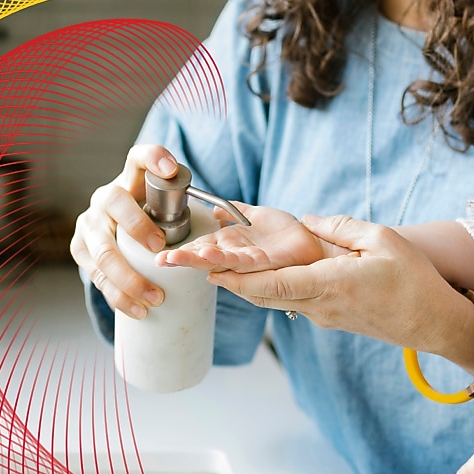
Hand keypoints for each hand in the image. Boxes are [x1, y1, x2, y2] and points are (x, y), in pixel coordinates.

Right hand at [70, 144, 176, 318]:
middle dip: (138, 228)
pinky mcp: (80, 249)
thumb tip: (223, 219)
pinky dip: (117, 296)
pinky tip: (137, 310)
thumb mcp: (164, 203)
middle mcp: (105, 196)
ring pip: (103, 251)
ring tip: (155, 298)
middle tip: (161, 250)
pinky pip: (96, 275)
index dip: (154, 159)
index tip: (172, 170)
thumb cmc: (149, 216)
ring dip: (128, 278)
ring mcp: (89, 223)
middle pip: (116, 204)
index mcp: (129, 179)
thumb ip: (185, 203)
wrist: (113, 228)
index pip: (140, 158)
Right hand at [161, 204, 343, 272]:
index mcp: (231, 245)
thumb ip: (233, 211)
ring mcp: (249, 262)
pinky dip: (224, 260)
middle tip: (161, 260)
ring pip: (218, 262)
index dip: (183, 250)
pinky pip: (241, 262)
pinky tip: (210, 258)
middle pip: (204, 258)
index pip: (201, 248)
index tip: (161, 254)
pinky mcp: (264, 264)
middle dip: (183, 259)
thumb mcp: (254, 214)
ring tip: (175, 260)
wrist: (312, 240)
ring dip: (196, 261)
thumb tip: (213, 209)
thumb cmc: (286, 232)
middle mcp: (236, 256)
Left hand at [206, 214, 460, 347]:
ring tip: (218, 267)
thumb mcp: (383, 240)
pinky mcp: (331, 319)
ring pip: (275, 300)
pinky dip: (270, 288)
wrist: (435, 323)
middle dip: (228, 281)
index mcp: (331, 284)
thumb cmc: (414, 279)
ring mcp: (324, 316)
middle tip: (197, 265)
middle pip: (263, 295)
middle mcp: (320, 305)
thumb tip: (307, 222)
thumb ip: (341, 228)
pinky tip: (259, 275)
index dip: (238, 277)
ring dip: (246, 286)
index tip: (209, 269)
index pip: (274, 283)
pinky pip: (292, 302)